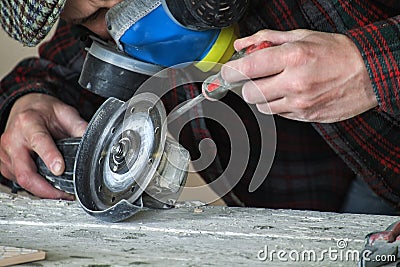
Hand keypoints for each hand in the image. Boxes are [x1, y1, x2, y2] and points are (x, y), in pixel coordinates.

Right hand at [0, 93, 87, 198]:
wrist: (25, 107)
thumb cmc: (43, 111)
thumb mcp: (64, 112)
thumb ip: (79, 127)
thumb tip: (93, 142)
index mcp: (29, 123)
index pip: (39, 141)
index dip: (49, 156)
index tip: (59, 169)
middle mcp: (13, 139)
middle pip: (25, 172)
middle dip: (45, 189)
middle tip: (64, 194)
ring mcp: (5, 153)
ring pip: (21, 180)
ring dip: (41, 191)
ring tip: (60, 192)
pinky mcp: (5, 163)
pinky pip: (17, 181)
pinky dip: (33, 187)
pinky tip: (47, 186)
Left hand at [221, 29, 377, 122]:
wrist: (369, 74)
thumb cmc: (337, 52)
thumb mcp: (302, 36)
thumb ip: (266, 39)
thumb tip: (242, 45)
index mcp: (293, 57)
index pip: (246, 69)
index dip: (230, 71)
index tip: (228, 71)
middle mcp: (294, 82)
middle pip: (249, 93)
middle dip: (246, 85)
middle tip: (255, 76)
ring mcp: (300, 103)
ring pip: (261, 106)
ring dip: (262, 96)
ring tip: (277, 84)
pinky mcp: (305, 116)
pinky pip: (278, 114)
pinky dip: (278, 104)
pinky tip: (290, 93)